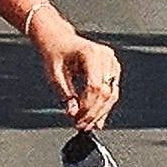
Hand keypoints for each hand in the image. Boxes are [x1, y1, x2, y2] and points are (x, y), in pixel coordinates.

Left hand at [34, 15, 120, 130]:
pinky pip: (112, 91)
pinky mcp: (112, 68)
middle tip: (81, 125)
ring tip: (87, 124)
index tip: (77, 119)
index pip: (95, 86)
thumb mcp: (55, 74)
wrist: (59, 40)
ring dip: (100, 112)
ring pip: (111, 94)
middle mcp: (105, 56)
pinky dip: (103, 106)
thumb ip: (65, 94)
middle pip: (106, 92)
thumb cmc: (56, 53)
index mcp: (91, 53)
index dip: (88, 106)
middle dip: (93, 112)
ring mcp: (111, 61)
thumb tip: (73, 113)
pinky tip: (96, 118)